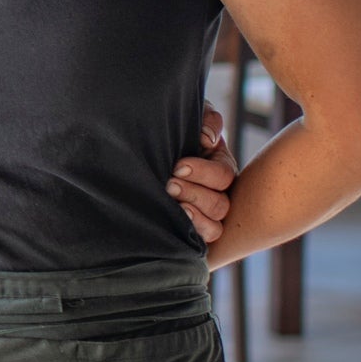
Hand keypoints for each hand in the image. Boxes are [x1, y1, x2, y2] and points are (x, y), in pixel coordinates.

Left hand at [169, 100, 238, 244]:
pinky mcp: (187, 232)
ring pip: (214, 228)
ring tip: (172, 205)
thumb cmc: (168, 130)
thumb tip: (208, 139)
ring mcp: (203, 215)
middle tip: (169, 184)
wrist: (136, 149)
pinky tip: (169, 225)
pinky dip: (189, 236)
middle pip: (220, 204)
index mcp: (218, 167)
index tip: (177, 166)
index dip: (203, 173)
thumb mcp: (191, 116)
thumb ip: (206, 119)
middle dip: (194, 194)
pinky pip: (198, 245)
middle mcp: (216, 194)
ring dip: (194, 217)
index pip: (224, 176)